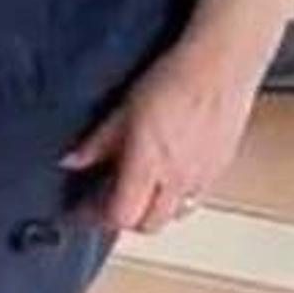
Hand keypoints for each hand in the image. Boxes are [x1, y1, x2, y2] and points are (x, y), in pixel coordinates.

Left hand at [63, 35, 264, 234]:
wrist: (221, 67)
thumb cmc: (174, 81)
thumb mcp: (123, 110)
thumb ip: (97, 143)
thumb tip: (72, 160)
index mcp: (148, 166)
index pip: (121, 216)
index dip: (96, 217)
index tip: (81, 209)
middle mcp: (177, 180)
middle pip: (148, 225)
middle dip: (124, 219)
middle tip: (104, 201)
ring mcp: (202, 177)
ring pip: (174, 215)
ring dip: (153, 211)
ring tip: (137, 190)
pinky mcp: (220, 168)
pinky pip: (196, 198)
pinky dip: (177, 197)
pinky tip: (166, 176)